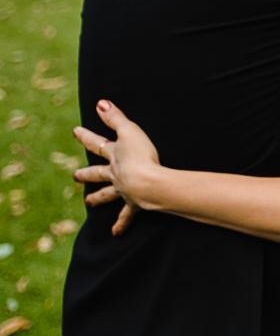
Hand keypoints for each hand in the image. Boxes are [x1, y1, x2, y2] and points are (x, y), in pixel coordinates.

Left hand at [71, 99, 160, 235]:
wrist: (148, 184)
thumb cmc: (142, 156)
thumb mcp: (130, 131)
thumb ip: (116, 118)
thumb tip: (100, 102)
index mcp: (115, 156)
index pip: (98, 144)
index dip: (86, 137)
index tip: (75, 132)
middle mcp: (115, 174)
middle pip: (97, 173)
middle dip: (86, 173)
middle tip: (75, 176)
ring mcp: (123, 190)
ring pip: (107, 194)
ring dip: (97, 198)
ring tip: (89, 203)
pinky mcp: (134, 203)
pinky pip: (126, 215)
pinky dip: (121, 223)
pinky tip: (115, 233)